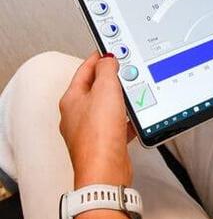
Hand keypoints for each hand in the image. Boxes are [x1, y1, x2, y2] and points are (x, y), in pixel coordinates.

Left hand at [59, 53, 134, 187]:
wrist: (105, 169)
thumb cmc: (99, 133)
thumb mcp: (105, 89)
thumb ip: (107, 70)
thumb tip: (107, 59)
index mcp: (71, 99)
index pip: (84, 70)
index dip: (98, 57)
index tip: (109, 50)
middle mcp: (76, 115)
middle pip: (94, 88)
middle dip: (111, 78)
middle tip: (125, 69)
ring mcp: (88, 130)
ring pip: (106, 107)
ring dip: (120, 99)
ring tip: (132, 92)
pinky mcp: (102, 143)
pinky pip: (115, 125)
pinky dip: (126, 119)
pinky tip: (135, 119)